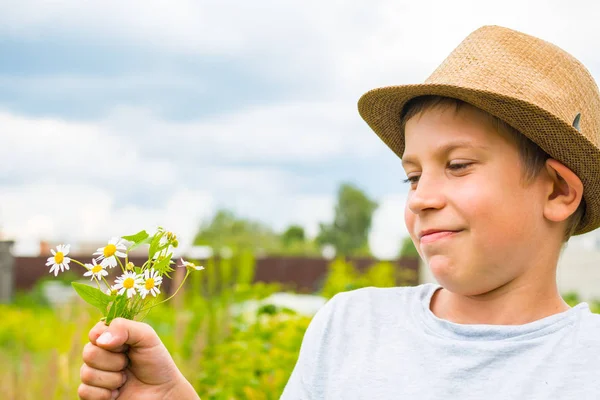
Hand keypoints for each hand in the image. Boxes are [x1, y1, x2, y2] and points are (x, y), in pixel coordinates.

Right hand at [78, 318, 198, 399]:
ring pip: (86, 373)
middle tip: (128, 364)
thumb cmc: (156, 362)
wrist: (162, 392)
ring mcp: (96, 375)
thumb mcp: (147, 337)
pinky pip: (84, 392)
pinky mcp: (93, 395)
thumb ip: (125, 328)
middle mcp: (100, 355)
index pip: (95, 333)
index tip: (126, 346)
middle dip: (114, 361)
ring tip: (125, 379)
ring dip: (112, 379)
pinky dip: (104, 394)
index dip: (109, 340)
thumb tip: (100, 340)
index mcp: (111, 338)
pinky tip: (117, 393)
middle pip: (88, 353)